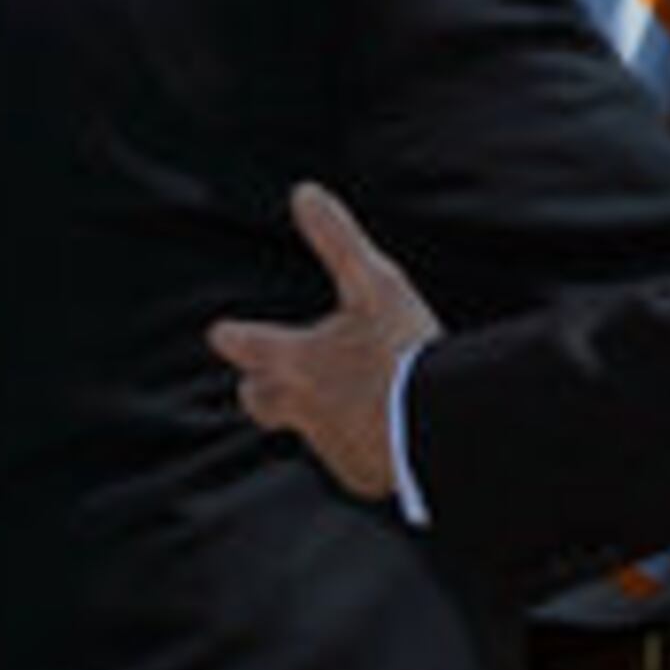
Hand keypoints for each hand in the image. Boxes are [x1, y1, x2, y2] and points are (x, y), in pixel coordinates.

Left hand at [206, 184, 440, 499]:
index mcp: (295, 362)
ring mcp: (328, 448)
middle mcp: (300, 409)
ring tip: (345, 400)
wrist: (446, 428)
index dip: (234, 336)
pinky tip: (385, 434)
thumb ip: (337, 238)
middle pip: (259, 401)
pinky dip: (360, 445)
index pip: (246, 346)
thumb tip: (303, 192)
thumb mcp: (375, 282)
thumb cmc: (405, 350)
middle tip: (261, 381)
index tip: (223, 333)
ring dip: (317, 414)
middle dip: (259, 389)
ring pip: (307, 430)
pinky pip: (350, 460)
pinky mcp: (360, 478)